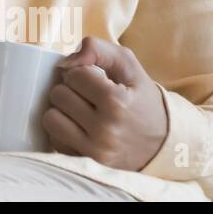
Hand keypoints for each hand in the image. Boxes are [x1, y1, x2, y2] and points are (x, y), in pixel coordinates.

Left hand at [42, 35, 168, 171]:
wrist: (162, 144)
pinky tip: (81, 129)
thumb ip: (99, 50)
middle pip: (58, 95)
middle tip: (88, 96)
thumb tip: (67, 60)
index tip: (95, 80)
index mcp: (117, 102)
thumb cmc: (141, 100)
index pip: (73, 75)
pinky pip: (55, 140)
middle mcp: (105, 130)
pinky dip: (63, 131)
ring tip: (81, 111)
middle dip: (70, 90)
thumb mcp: (129, 67)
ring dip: (62, 111)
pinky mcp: (86, 163)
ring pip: (50, 118)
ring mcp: (95, 151)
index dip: (81, 73)